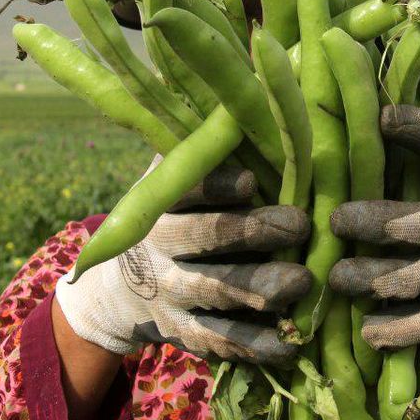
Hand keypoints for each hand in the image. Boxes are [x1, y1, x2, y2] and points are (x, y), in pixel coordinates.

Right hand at [56, 159, 310, 365]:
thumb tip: (255, 74)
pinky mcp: (183, 332)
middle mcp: (159, 245)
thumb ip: (211, 141)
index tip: (253, 180)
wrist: (118, 291)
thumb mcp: (179, 177)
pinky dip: (253, 344)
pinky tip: (288, 346)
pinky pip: (219, 339)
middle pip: (204, 237)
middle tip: (299, 225)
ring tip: (300, 283)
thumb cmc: (176, 215)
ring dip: (258, 287)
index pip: (188, 187)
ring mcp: (170, 292)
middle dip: (252, 231)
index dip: (219, 184)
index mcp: (162, 200)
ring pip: (214, 289)